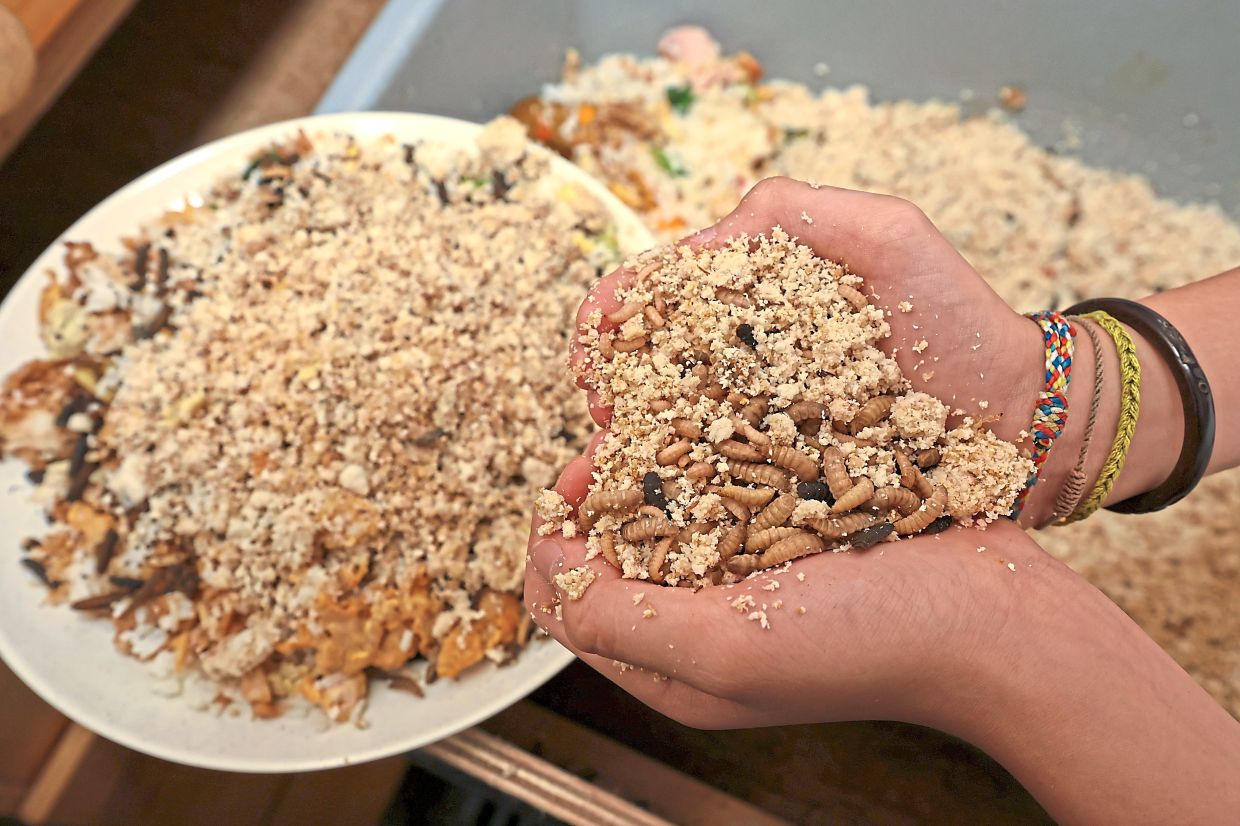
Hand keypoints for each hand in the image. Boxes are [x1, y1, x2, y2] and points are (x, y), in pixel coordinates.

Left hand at [525, 448, 1055, 729]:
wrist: (995, 617)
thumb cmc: (869, 644)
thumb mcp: (721, 649)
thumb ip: (614, 614)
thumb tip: (541, 559)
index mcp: (674, 669)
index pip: (569, 606)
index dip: (554, 539)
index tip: (573, 479)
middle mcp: (704, 622)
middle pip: (612, 553)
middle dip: (600, 494)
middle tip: (614, 441)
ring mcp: (748, 575)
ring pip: (665, 513)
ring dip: (652, 465)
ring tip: (657, 418)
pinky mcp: (789, 534)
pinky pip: (726, 490)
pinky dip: (710, 457)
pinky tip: (717, 420)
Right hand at [572, 177, 1061, 521]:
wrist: (1024, 415)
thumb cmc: (961, 318)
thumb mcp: (890, 234)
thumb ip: (797, 211)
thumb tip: (705, 242)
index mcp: (754, 291)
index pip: (657, 293)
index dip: (611, 323)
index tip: (596, 364)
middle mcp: (747, 356)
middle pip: (650, 369)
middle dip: (607, 399)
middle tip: (594, 434)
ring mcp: (764, 418)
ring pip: (675, 434)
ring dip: (627, 458)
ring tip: (597, 489)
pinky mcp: (788, 476)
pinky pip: (722, 485)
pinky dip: (679, 500)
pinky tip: (650, 521)